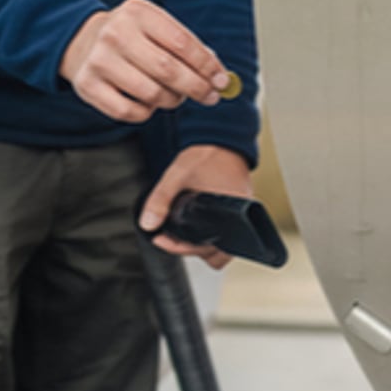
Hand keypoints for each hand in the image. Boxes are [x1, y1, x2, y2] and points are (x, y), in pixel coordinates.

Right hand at [60, 0, 231, 122]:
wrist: (82, 41)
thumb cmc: (131, 36)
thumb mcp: (156, 27)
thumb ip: (186, 46)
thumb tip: (217, 73)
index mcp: (138, 13)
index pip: (182, 42)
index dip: (206, 65)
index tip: (222, 80)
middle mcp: (115, 34)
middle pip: (168, 70)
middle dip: (196, 87)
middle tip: (210, 97)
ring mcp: (100, 61)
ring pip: (151, 94)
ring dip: (172, 100)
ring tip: (175, 96)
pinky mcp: (88, 86)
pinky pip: (130, 112)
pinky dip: (146, 112)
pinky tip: (147, 102)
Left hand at [138, 145, 252, 269]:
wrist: (222, 136)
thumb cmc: (206, 154)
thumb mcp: (177, 176)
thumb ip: (160, 200)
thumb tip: (148, 225)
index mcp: (230, 214)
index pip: (209, 249)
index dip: (182, 249)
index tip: (162, 241)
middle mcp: (241, 219)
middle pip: (219, 254)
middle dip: (194, 250)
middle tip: (171, 239)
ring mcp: (242, 216)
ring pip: (223, 246)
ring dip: (203, 244)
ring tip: (183, 234)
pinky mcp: (239, 210)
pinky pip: (226, 232)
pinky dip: (211, 233)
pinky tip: (196, 224)